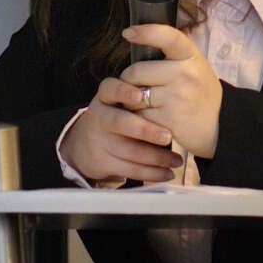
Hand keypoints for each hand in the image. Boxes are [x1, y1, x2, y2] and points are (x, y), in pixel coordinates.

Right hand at [60, 77, 183, 184]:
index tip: (140, 96)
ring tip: (177, 160)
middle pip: (119, 122)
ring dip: (157, 157)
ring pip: (129, 150)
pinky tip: (167, 173)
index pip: (110, 89)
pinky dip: (151, 173)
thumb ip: (142, 97)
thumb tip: (175, 96)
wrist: (85, 144)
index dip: (124, 92)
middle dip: (145, 130)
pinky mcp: (102, 162)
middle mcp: (99, 117)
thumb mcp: (120, 101)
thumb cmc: (117, 116)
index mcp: (106, 97)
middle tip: (168, 136)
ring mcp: (99, 141)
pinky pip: (129, 169)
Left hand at [120, 24, 222, 158]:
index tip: (128, 33)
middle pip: (137, 71)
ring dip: (131, 102)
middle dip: (128, 80)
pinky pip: (139, 116)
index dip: (146, 32)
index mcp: (191, 57)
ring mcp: (178, 98)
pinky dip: (138, 119)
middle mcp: (186, 75)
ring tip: (145, 105)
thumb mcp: (194, 67)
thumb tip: (136, 42)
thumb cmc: (200, 94)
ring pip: (133, 95)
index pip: (168, 37)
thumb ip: (171, 56)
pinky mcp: (170, 119)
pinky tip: (151, 119)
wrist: (221, 127)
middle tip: (135, 87)